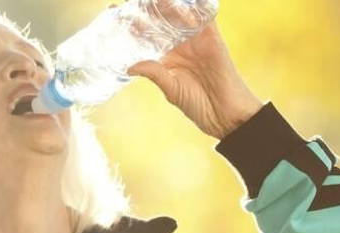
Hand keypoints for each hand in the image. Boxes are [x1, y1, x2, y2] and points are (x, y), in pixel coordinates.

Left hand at [119, 3, 263, 139]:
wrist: (226, 114)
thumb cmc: (200, 106)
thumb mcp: (172, 89)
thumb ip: (154, 73)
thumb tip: (129, 66)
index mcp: (169, 57)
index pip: (147, 35)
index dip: (132, 23)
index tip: (113, 11)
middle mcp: (181, 44)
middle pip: (161, 19)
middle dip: (145, 8)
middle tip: (128, 2)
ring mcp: (197, 39)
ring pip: (179, 13)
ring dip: (165, 3)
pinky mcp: (213, 37)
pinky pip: (204, 15)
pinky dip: (194, 5)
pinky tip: (178, 0)